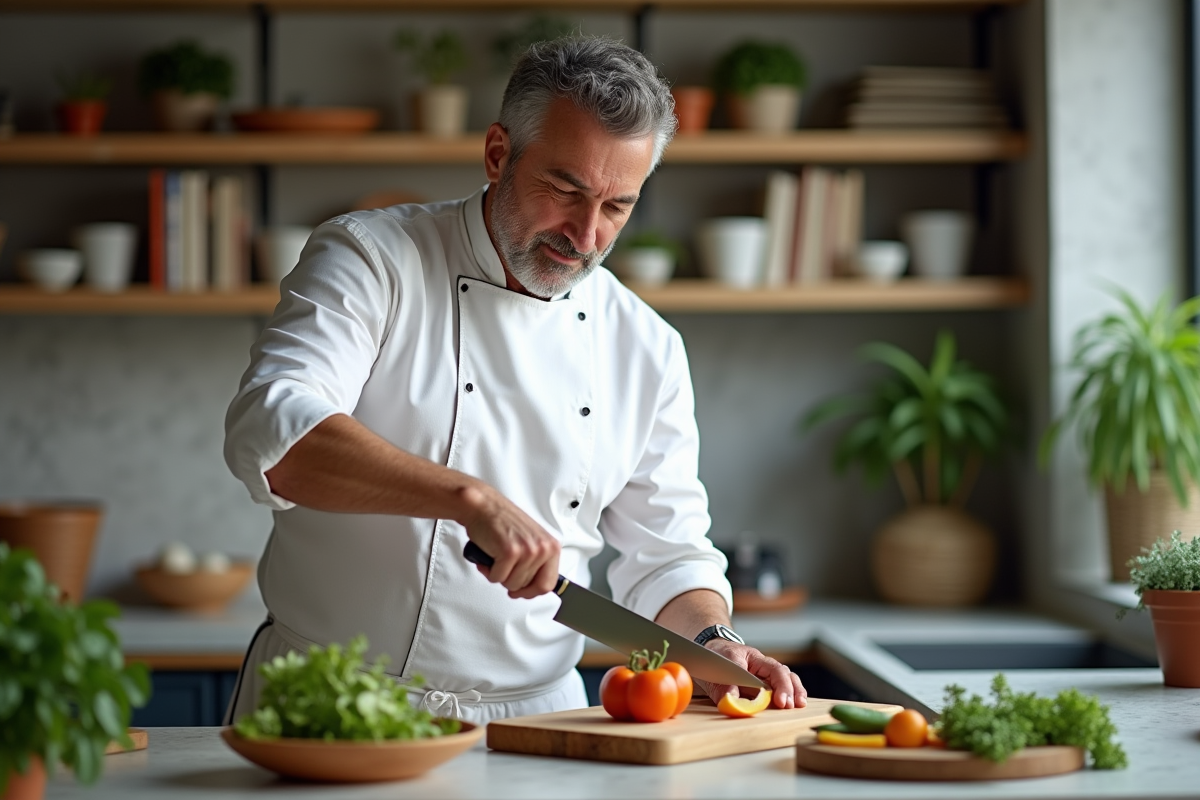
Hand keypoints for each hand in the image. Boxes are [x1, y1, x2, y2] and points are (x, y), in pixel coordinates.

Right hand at [458, 484, 560, 598]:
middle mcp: (543, 548)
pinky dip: (488, 570)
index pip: (548, 584)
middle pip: (527, 586)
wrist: (483, 507)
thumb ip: (537, 562)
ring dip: (499, 575)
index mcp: (551, 547)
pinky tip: (489, 555)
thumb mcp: (531, 541)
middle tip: (503, 567)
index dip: (531, 592)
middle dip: (511, 581)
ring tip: (496, 558)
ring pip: (512, 584)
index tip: (522, 592)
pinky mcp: (510, 552)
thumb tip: (534, 587)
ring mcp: (527, 551)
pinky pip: (497, 578)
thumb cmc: (503, 522)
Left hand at [696, 639, 807, 709]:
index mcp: (755, 658)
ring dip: (795, 691)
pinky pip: (780, 688)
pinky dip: (789, 695)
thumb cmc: (718, 657)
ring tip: (800, 705)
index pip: (774, 670)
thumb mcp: (719, 667)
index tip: (780, 701)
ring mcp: (765, 675)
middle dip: (790, 690)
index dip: (780, 686)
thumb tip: (733, 701)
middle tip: (790, 705)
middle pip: (785, 675)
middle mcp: (764, 667)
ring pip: (787, 679)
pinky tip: (795, 704)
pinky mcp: (762, 686)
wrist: (713, 650)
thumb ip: (725, 685)